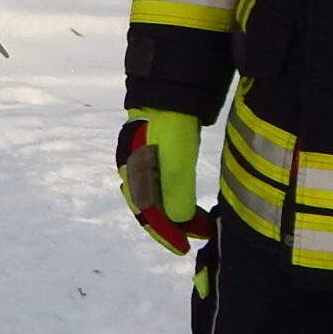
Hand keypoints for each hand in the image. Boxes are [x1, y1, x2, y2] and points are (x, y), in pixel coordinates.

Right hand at [116, 110, 210, 254]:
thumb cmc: (173, 121)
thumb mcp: (177, 156)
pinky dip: (176, 198)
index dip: (166, 234)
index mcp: (133, 172)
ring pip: (157, 197)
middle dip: (172, 226)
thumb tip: (178, 220)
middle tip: (196, 238)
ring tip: (199, 224)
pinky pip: (163, 185)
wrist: (172, 84)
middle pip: (150, 207)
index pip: (147, 212)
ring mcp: (144, 160)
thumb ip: (176, 188)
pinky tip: (189, 203)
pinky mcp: (156, 152)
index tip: (185, 248)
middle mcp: (134, 168)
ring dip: (176, 214)